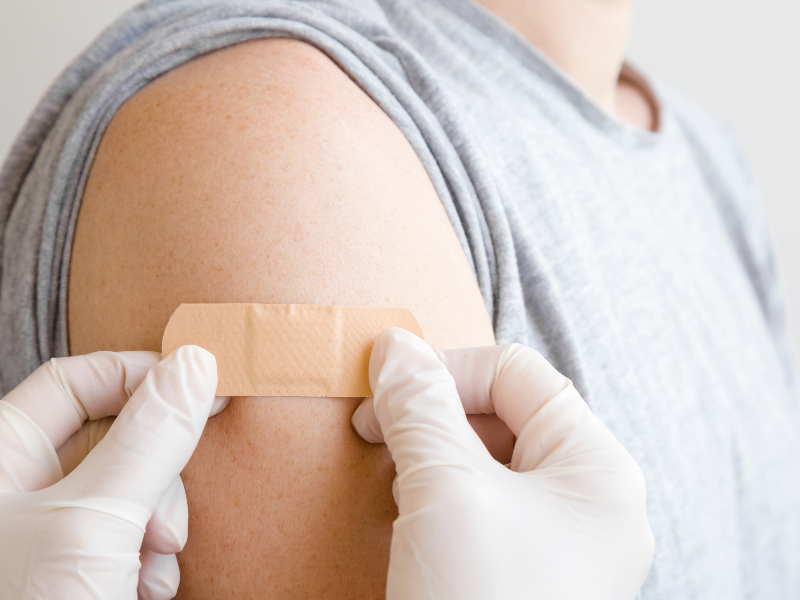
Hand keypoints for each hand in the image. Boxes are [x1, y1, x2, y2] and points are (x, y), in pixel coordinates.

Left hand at [0, 346, 224, 599]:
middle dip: (158, 476)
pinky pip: (133, 535)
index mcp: (0, 455)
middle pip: (117, 437)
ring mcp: (52, 530)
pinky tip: (145, 588)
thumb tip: (195, 365)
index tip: (203, 384)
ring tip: (151, 568)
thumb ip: (148, 438)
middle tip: (165, 522)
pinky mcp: (79, 567)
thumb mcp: (92, 522)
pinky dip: (151, 557)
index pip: (77, 380)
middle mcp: (23, 486)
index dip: (141, 374)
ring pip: (134, 490)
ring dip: (159, 524)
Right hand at [351, 328, 653, 599]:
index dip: (447, 369)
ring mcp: (557, 542)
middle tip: (375, 433)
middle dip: (433, 414)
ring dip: (430, 455)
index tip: (381, 392)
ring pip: (487, 461)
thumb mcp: (447, 491)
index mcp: (595, 468)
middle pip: (504, 414)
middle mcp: (586, 501)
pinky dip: (436, 497)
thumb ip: (420, 407)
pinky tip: (404, 516)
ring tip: (389, 476)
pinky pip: (480, 507)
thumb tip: (394, 346)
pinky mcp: (522, 572)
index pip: (517, 374)